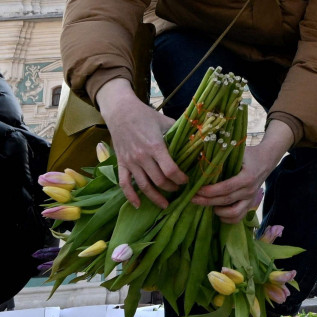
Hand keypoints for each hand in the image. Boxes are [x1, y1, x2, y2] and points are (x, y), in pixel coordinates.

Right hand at [98, 79, 186, 204]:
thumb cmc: (145, 115)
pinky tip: (138, 205)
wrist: (120, 111)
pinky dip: (131, 196)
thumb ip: (178, 133)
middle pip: (159, 181)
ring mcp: (131, 162)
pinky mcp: (121, 164)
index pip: (170, 170)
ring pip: (144, 186)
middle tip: (179, 189)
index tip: (186, 180)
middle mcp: (142, 157)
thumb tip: (197, 140)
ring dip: (156, 197)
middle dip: (172, 188)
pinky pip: (124, 184)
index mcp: (156, 146)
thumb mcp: (165, 121)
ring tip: (165, 204)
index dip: (181, 179)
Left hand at [196, 120, 295, 219]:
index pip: (226, 187)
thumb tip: (199, 159)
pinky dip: (227, 218)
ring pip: (233, 213)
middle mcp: (250, 190)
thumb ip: (221, 156)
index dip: (211, 190)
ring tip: (207, 204)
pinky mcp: (250, 205)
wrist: (266, 159)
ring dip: (217, 211)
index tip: (198, 189)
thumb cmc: (249, 154)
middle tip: (193, 198)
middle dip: (207, 201)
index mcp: (247, 177)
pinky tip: (217, 211)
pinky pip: (239, 217)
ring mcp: (251, 199)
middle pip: (226, 200)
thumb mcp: (237, 151)